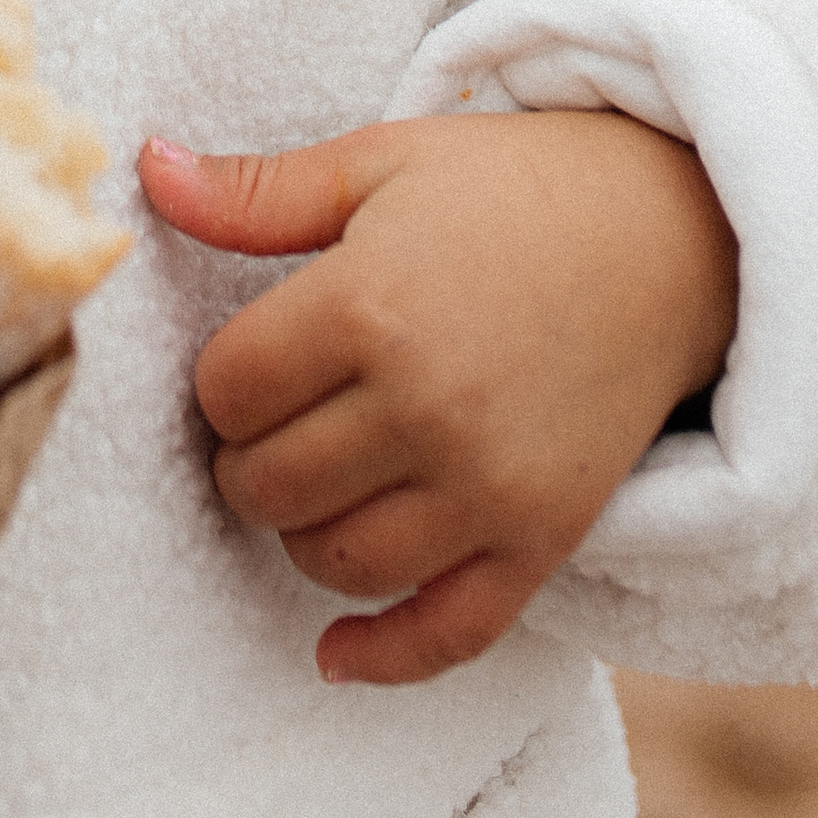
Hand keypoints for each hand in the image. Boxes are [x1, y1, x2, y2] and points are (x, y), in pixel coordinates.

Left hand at [141, 110, 736, 684]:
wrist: (669, 236)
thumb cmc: (510, 189)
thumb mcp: (380, 161)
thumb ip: (257, 191)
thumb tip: (148, 168)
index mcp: (368, 306)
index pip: (228, 391)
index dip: (220, 382)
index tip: (252, 361)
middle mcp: (423, 408)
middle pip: (268, 485)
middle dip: (247, 459)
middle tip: (275, 423)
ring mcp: (486, 486)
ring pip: (335, 562)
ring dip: (300, 533)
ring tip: (318, 481)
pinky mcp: (541, 540)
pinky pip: (446, 635)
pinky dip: (380, 655)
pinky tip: (334, 651)